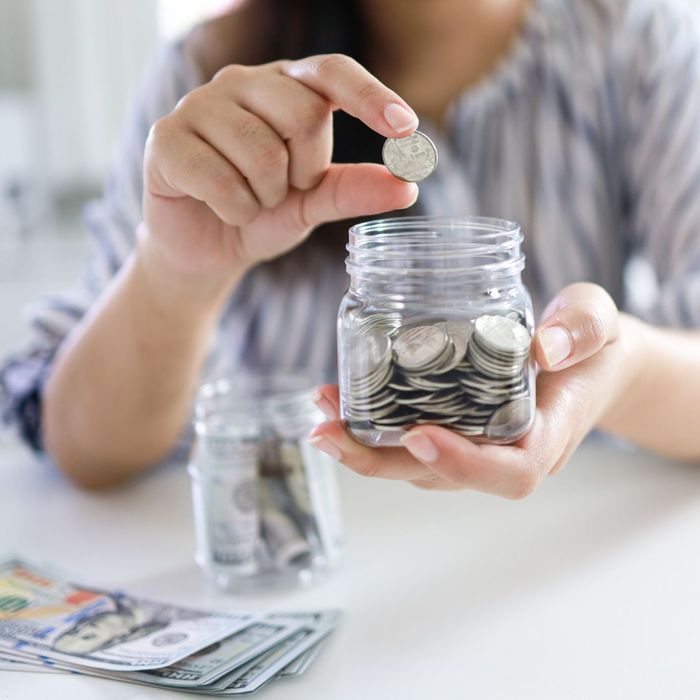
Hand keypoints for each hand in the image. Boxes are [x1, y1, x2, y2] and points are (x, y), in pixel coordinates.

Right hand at [141, 54, 418, 286]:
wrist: (205, 249)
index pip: (332, 72)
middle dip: (304, 172)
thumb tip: (406, 185)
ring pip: (262, 153)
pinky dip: (233, 210)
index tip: (405, 128)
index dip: (370, 96)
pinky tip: (222, 208)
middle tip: (284, 189)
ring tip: (249, 200)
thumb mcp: (313, 204)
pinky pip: (220, 180)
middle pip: (302, 114)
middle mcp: (242, 83)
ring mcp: (198, 105)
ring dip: (265, 197)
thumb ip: (353, 190)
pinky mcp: (164, 138)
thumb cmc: (261, 214)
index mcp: (284, 87)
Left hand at [310, 283, 631, 497]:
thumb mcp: (598, 324)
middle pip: (441, 476)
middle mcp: (504, 453)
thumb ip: (583, 330)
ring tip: (321, 411)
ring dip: (363, 445)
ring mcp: (477, 447)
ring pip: (416, 464)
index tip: (417, 434)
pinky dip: (372, 425)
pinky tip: (340, 398)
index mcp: (546, 435)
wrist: (586, 363)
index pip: (510, 471)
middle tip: (327, 434)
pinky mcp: (456, 431)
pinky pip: (411, 440)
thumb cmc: (593, 347)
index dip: (462, 463)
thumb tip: (545, 346)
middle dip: (379, 462)